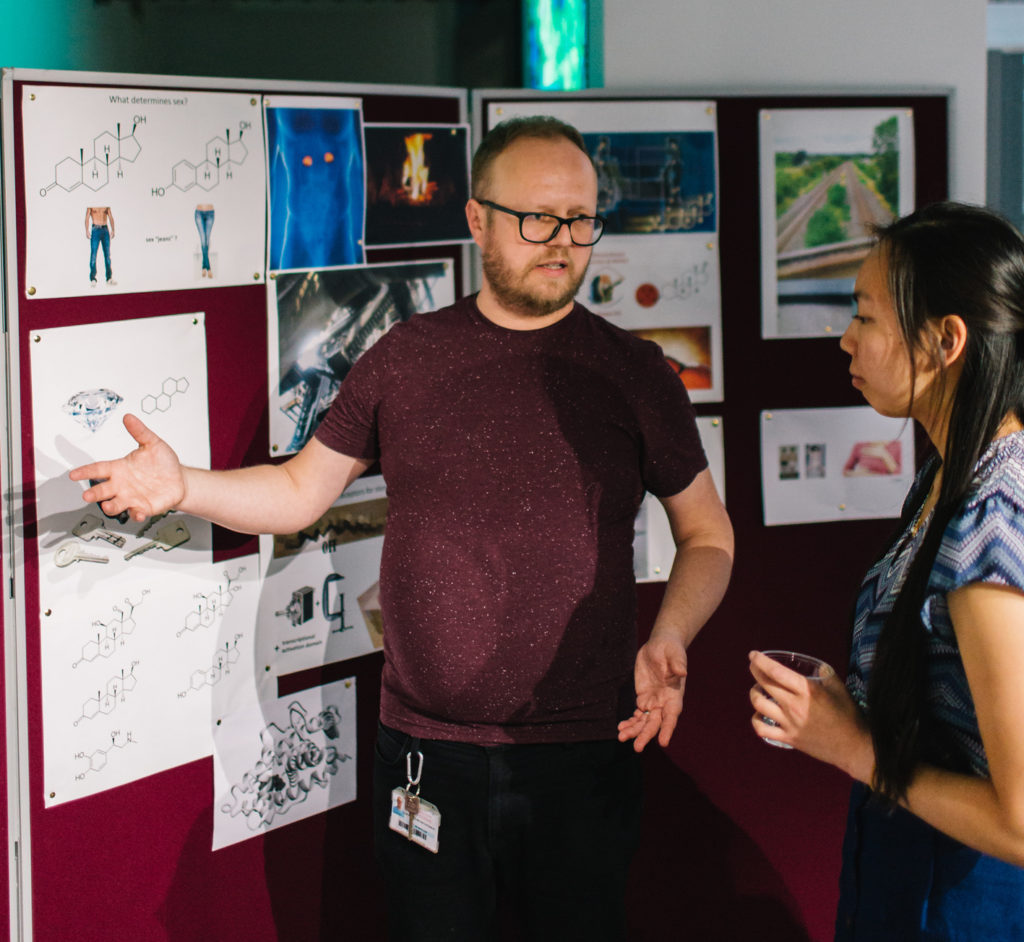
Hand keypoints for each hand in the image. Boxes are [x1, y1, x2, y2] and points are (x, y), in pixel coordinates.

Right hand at [68, 414, 185, 522]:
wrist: (179, 479)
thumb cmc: (163, 463)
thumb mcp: (153, 444)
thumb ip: (140, 432)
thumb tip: (129, 417)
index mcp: (119, 468)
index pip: (98, 469)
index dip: (85, 471)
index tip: (73, 474)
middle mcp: (122, 485)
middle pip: (102, 490)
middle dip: (94, 493)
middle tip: (87, 495)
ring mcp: (132, 497)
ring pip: (116, 504)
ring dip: (111, 506)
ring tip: (108, 506)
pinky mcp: (144, 507)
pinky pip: (137, 513)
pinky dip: (136, 514)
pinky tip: (137, 512)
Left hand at [618, 633, 687, 751]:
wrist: (660, 645)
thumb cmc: (670, 649)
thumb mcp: (674, 653)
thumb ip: (678, 663)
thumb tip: (682, 672)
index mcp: (675, 695)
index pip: (672, 715)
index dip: (668, 729)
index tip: (663, 743)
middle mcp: (664, 702)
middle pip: (655, 723)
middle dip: (646, 735)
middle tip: (636, 747)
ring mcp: (653, 701)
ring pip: (644, 721)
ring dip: (634, 731)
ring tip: (621, 738)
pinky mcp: (643, 698)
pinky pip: (637, 714)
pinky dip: (630, 722)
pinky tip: (620, 728)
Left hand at [748, 651, 873, 781]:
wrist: (854, 746)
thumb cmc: (848, 715)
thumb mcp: (838, 687)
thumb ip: (824, 673)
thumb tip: (813, 665)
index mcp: (807, 690)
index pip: (776, 672)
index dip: (761, 661)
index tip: (753, 655)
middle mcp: (795, 706)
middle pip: (764, 684)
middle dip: (755, 671)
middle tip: (754, 666)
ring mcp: (790, 723)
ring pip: (759, 704)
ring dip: (754, 693)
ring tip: (758, 690)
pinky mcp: (789, 739)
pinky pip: (762, 730)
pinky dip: (756, 720)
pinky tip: (760, 714)